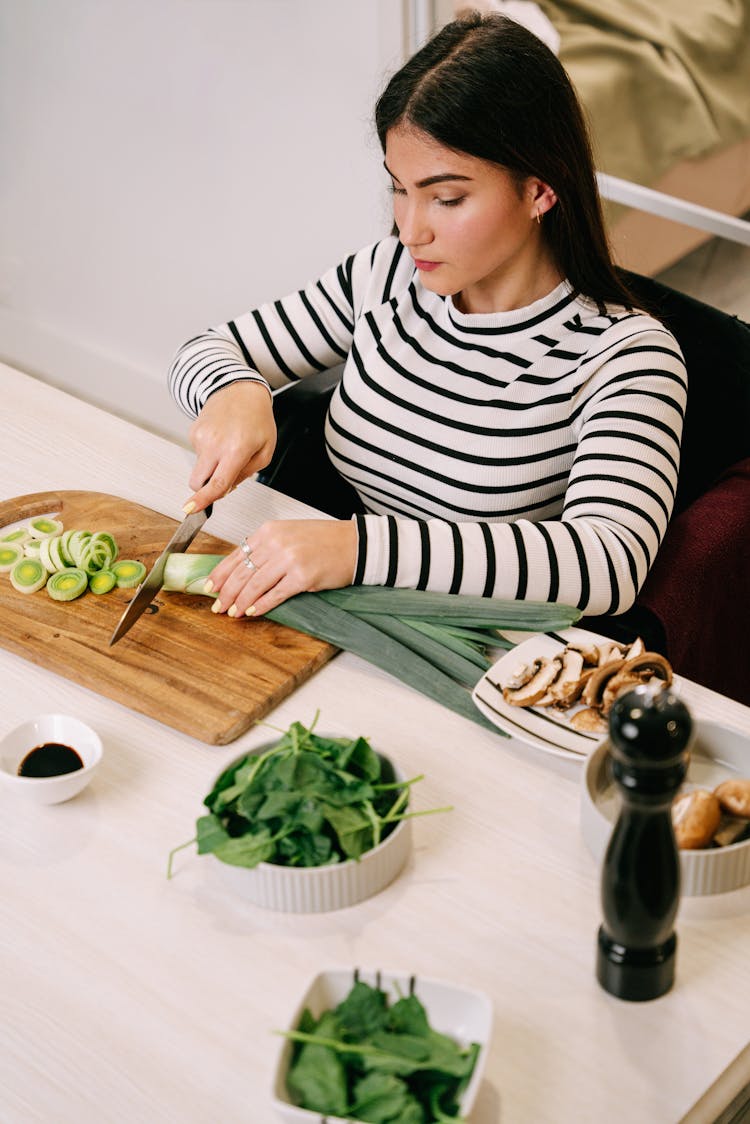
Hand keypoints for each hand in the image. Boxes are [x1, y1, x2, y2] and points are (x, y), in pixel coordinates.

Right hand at [183, 382, 275, 512]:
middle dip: (205, 488)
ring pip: (200, 468)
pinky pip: (198, 454)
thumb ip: (247, 474)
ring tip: (228, 445)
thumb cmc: (257, 420)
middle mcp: (215, 443)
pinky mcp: (193, 432)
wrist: (239, 391)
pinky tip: (221, 437)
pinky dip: (209, 452)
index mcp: (236, 449)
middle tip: (223, 476)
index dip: (204, 500)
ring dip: (213, 465)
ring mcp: (201, 437)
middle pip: (198, 481)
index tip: (190, 510)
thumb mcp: (265, 451)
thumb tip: (225, 489)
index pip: (217, 482)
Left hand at [206, 519, 357, 616]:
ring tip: (232, 612)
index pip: (236, 555)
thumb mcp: (289, 535)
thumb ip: (266, 549)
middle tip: (217, 605)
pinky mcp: (302, 577)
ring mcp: (289, 560)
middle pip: (241, 572)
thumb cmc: (324, 541)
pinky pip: (274, 595)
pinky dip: (261, 605)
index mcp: (270, 530)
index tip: (210, 587)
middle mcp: (276, 543)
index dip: (220, 574)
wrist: (354, 544)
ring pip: (254, 585)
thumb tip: (242, 571)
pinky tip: (252, 612)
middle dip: (226, 592)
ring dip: (240, 601)